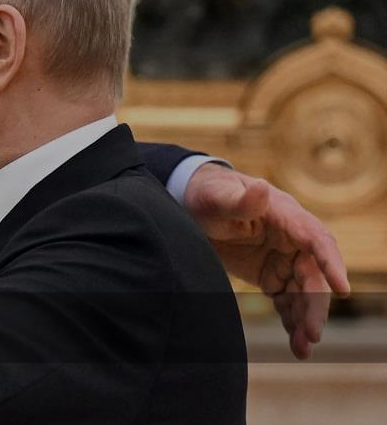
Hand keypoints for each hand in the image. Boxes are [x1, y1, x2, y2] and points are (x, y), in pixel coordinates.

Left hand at [183, 163, 350, 358]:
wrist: (194, 206)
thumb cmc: (209, 195)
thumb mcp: (218, 197)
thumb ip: (240, 200)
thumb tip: (262, 187)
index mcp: (286, 216)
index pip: (316, 239)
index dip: (331, 264)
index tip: (343, 290)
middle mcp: (293, 240)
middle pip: (313, 275)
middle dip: (315, 305)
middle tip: (312, 333)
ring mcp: (284, 260)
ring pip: (303, 293)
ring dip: (305, 320)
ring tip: (303, 349)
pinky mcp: (272, 275)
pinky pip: (288, 301)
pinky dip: (292, 321)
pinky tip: (296, 345)